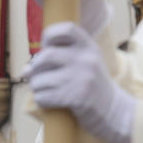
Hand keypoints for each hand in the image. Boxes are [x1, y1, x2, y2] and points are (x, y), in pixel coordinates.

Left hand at [27, 23, 135, 142]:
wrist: (115, 113)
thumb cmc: (93, 89)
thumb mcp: (86, 64)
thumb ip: (61, 59)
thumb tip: (26, 69)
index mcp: (89, 47)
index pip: (64, 29)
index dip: (49, 37)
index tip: (46, 49)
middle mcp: (86, 59)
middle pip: (45, 56)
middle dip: (35, 70)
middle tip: (38, 78)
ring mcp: (82, 77)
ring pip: (40, 80)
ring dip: (37, 89)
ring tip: (47, 92)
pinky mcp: (76, 97)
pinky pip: (43, 97)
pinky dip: (42, 101)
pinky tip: (51, 103)